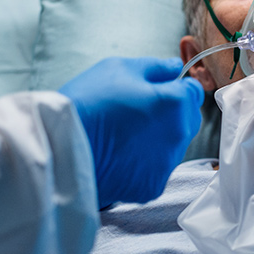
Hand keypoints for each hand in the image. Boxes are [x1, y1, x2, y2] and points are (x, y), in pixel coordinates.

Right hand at [60, 57, 203, 207]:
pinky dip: (144, 164)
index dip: (175, 88)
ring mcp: (167, 164)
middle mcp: (178, 135)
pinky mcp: (152, 186)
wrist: (60, 148)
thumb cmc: (87, 103)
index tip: (156, 91)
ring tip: (123, 135)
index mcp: (175, 103)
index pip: (193, 92)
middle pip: (188, 120)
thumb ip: (155, 68)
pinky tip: (120, 155)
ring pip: (173, 146)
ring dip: (158, 139)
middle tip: (136, 113)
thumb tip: (174, 68)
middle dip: (171, 114)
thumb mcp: (118, 68)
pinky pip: (157, 170)